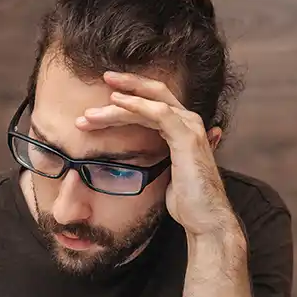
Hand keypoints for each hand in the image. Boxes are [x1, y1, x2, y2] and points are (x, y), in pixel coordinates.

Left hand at [76, 71, 242, 244]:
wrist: (205, 219)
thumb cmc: (187, 201)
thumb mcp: (165, 174)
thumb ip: (157, 158)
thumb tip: (141, 155)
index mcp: (182, 128)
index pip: (154, 101)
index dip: (131, 94)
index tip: (104, 96)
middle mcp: (189, 122)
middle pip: (155, 91)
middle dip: (127, 83)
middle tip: (103, 77)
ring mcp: (190, 127)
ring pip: (151, 101)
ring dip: (119, 103)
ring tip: (91, 113)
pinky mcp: (187, 137)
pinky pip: (158, 113)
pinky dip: (136, 105)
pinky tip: (117, 103)